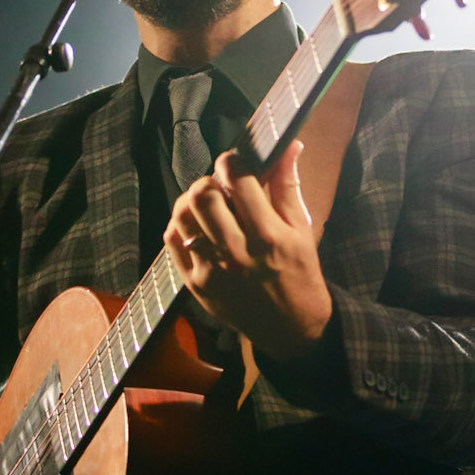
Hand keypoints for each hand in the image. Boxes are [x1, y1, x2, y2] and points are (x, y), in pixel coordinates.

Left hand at [164, 140, 332, 362]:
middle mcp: (237, 253)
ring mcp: (212, 271)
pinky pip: (172, 241)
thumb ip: (287, 186)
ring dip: (192, 202)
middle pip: (201, 194)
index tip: (235, 164)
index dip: (232, 161)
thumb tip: (289, 146)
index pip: (237, 179)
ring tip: (208, 207)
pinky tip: (198, 228)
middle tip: (220, 187)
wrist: (292, 328)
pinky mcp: (195, 285)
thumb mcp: (302, 230)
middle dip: (209, 180)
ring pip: (181, 215)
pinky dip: (181, 226)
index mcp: (269, 237)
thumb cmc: (300, 274)